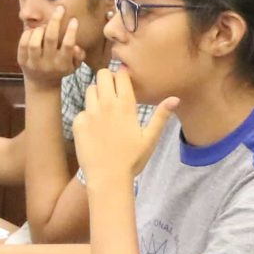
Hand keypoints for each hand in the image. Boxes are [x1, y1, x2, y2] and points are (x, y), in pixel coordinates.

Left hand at [17, 5, 84, 87]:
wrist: (42, 84)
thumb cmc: (60, 69)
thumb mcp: (74, 66)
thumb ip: (79, 56)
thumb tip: (76, 46)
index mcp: (62, 64)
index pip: (67, 46)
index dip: (71, 31)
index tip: (73, 19)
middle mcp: (47, 64)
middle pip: (50, 39)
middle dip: (55, 21)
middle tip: (59, 9)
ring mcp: (33, 63)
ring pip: (35, 42)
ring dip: (40, 29)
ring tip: (44, 27)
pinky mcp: (22, 61)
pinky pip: (22, 44)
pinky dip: (28, 34)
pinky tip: (34, 31)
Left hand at [71, 66, 177, 183]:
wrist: (107, 178)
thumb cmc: (132, 160)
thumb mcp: (150, 138)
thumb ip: (161, 116)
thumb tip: (175, 98)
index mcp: (125, 105)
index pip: (121, 74)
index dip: (122, 75)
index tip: (123, 82)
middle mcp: (106, 104)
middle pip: (102, 75)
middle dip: (107, 79)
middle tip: (111, 92)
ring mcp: (90, 113)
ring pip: (90, 89)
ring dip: (96, 94)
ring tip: (103, 110)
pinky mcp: (78, 123)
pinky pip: (81, 111)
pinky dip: (87, 116)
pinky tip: (94, 130)